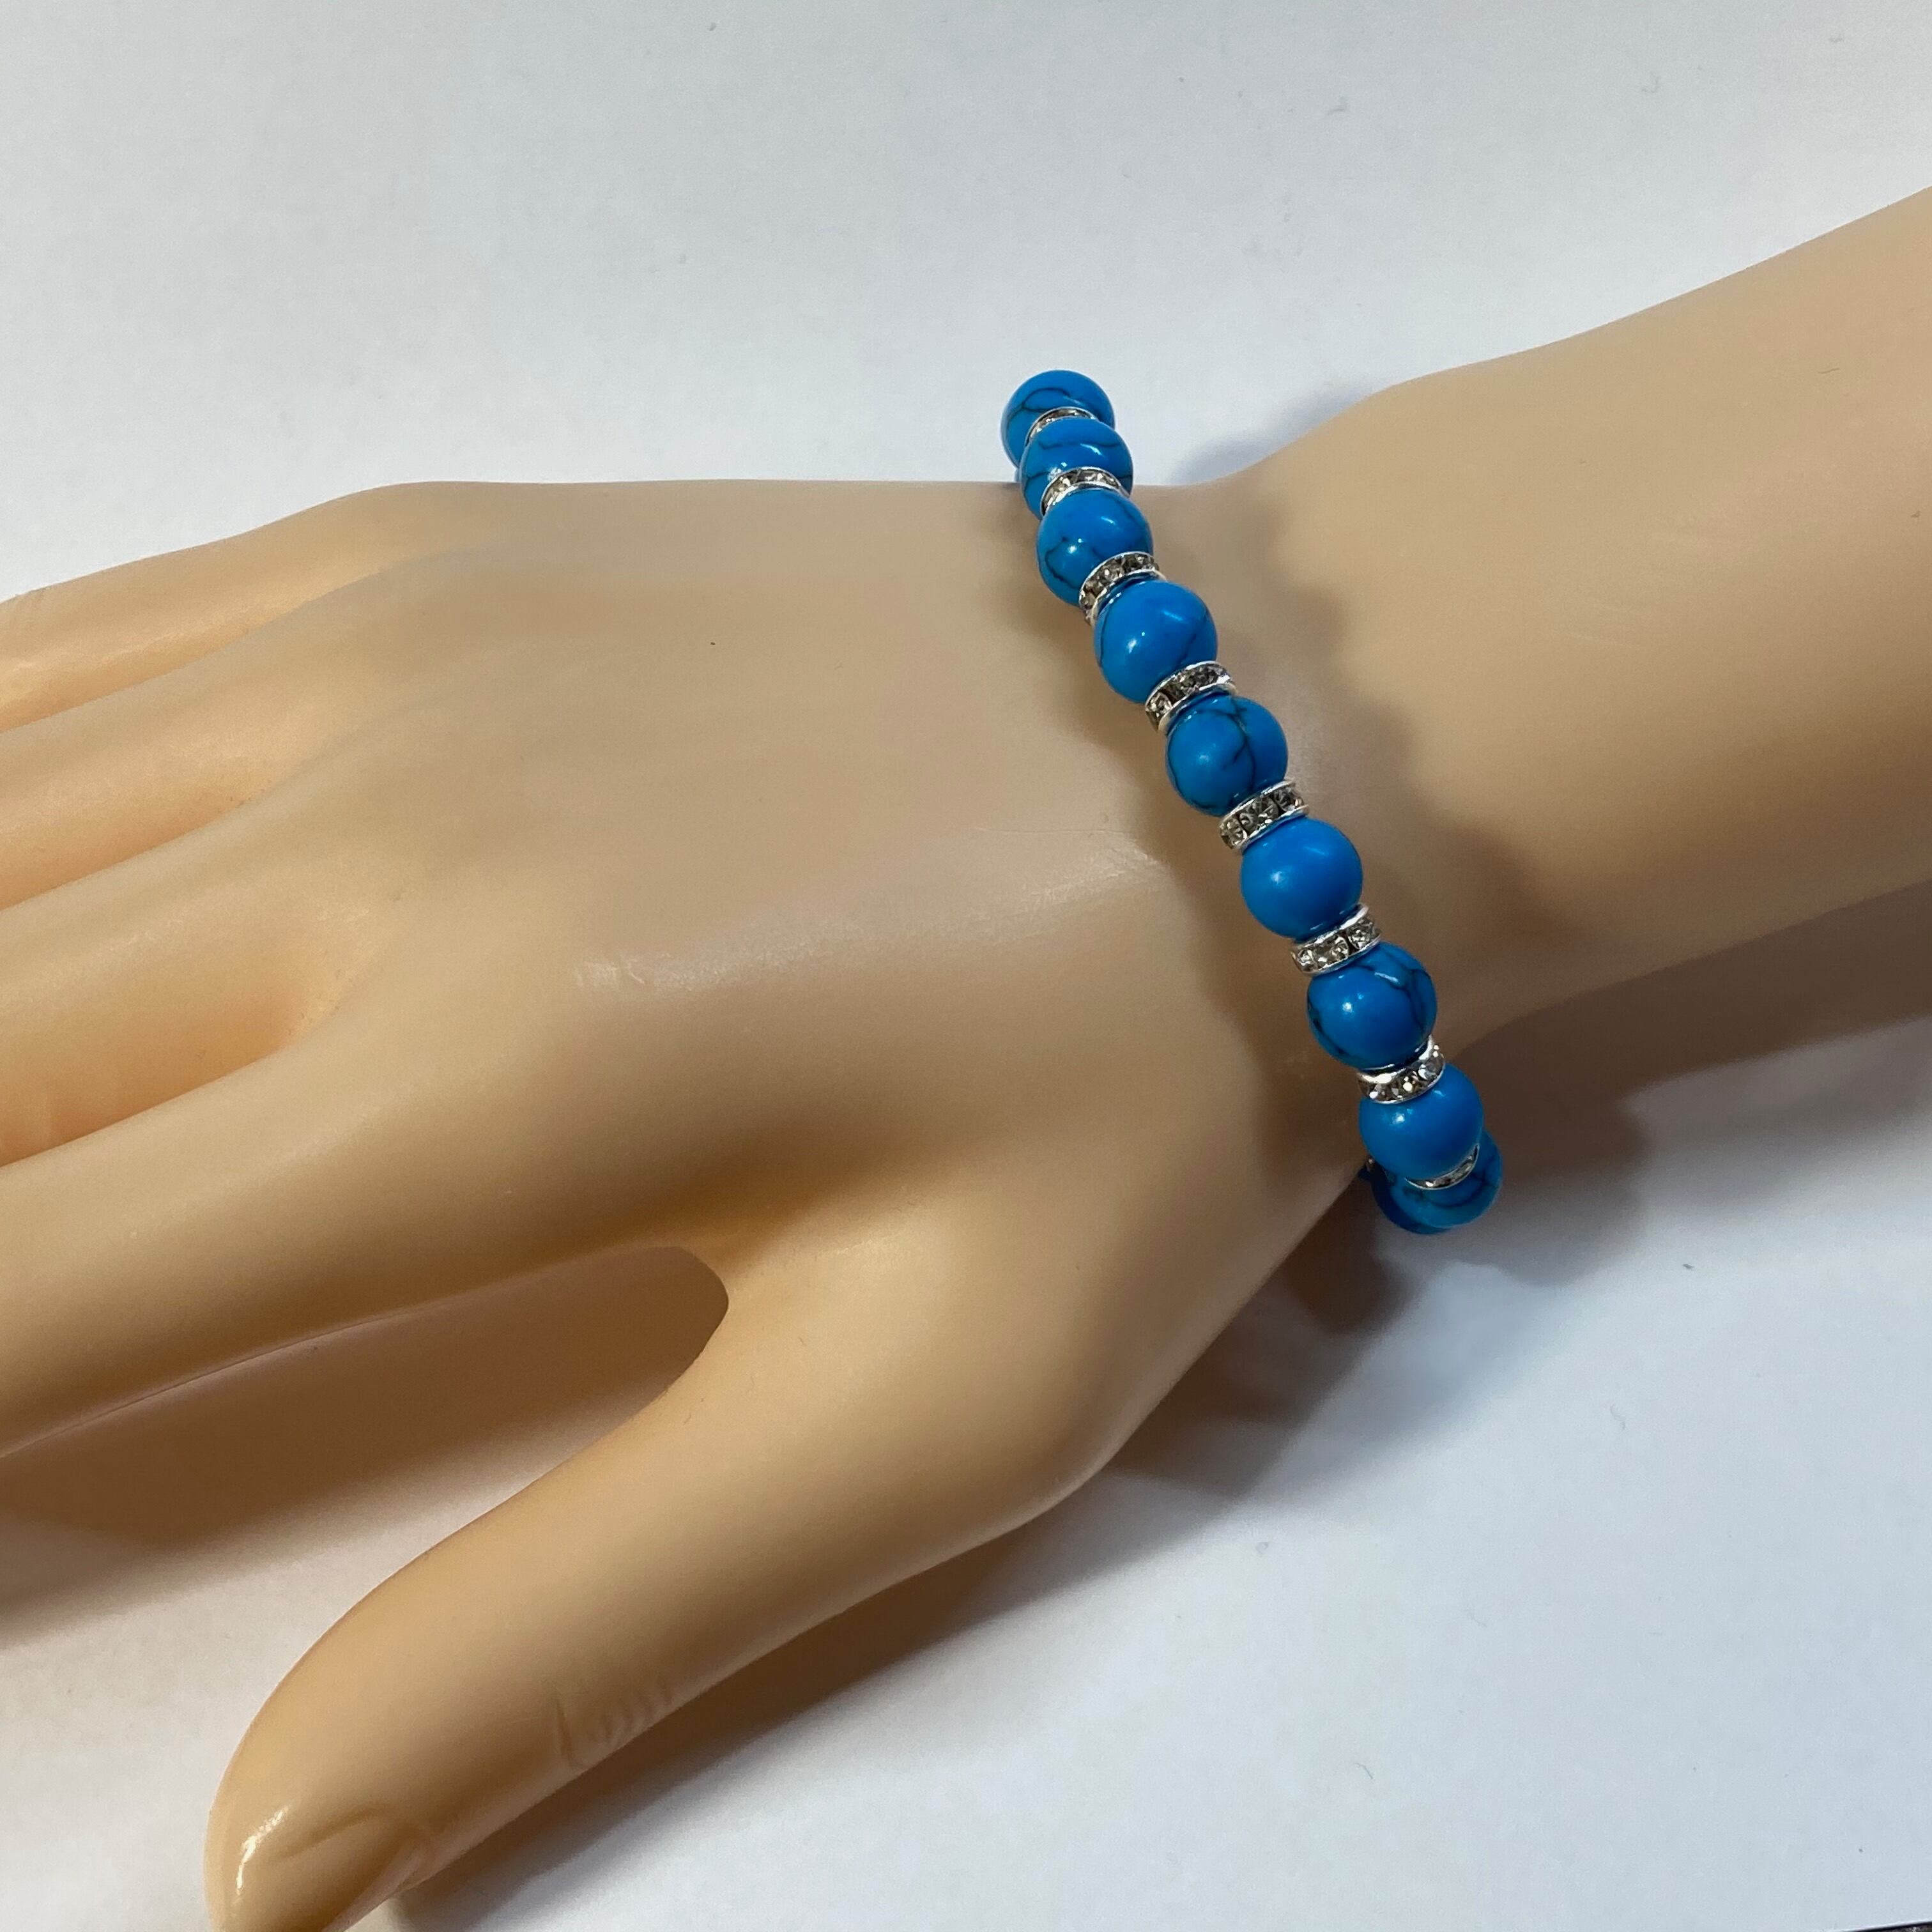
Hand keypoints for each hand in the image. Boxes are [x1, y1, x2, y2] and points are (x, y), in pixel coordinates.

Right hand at [0, 476, 1371, 1930]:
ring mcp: (375, 641)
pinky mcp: (416, 539)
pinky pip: (60, 650)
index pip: (11, 1296)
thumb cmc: (1141, 1078)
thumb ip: (582, 1623)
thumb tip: (272, 1855)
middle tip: (19, 1328)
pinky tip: (2, 907)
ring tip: (20, 1156)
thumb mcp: (928, 1411)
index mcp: (492, 1079)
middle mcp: (369, 826)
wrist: (1285, 724)